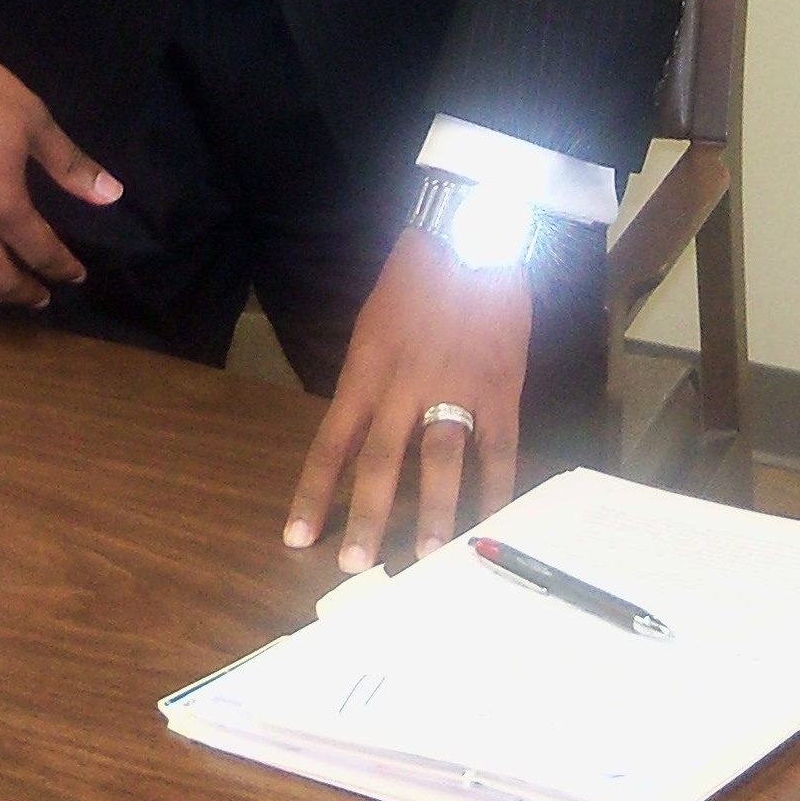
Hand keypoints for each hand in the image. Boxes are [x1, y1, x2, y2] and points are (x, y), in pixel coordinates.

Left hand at [283, 229, 532, 568]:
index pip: (333, 442)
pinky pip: (498, 447)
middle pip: (382, 459)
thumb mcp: (372, 328)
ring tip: (429, 557)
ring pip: (441, 458)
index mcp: (367, 370)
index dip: (314, 493)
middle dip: (367, 516)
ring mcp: (458, 387)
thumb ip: (366, 384)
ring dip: (435, 511)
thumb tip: (357, 440)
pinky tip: (491, 518)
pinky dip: (496, 486)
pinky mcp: (501, 386)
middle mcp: (407, 385)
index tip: (298, 539)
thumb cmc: (414, 281)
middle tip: (356, 565)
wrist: (473, 234)